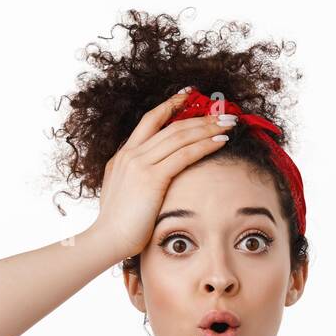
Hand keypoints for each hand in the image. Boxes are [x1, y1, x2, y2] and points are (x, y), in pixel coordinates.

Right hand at [88, 88, 232, 259]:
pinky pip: (184, 155)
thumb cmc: (117, 226)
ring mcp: (140, 164)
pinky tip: (221, 141)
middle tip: (222, 111)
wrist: (106, 239)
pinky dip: (205, 145)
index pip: (150, 121)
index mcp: (123, 156)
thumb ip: (133, 179)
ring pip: (180, 136)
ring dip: (207, 127)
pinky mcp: (151, 177)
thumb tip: (149, 179)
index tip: (187, 95)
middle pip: (170, 126)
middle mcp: (131, 154)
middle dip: (199, 117)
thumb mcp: (122, 194)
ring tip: (229, 123)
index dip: (170, 105)